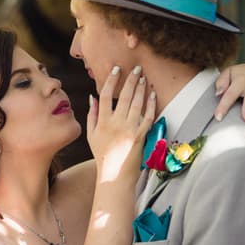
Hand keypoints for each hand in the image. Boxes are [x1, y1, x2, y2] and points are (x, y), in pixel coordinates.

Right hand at [87, 65, 155, 182]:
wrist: (114, 175)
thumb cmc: (102, 155)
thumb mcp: (91, 135)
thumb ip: (92, 115)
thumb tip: (92, 97)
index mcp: (103, 122)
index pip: (106, 95)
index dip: (111, 80)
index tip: (116, 69)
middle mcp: (116, 123)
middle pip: (124, 96)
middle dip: (131, 80)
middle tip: (136, 68)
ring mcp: (129, 129)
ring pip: (137, 103)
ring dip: (141, 89)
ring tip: (144, 77)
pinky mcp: (141, 136)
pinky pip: (148, 116)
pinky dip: (151, 104)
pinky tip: (152, 94)